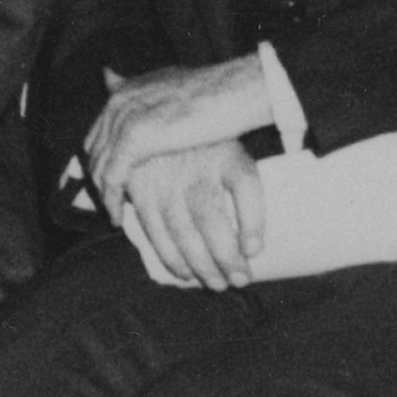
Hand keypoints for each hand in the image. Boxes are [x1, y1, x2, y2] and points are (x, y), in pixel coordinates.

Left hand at [82, 57, 278, 210]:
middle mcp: (120, 102)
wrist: (234, 91)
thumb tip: (143, 94)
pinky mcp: (135, 139)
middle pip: (95, 148)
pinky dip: (112, 200)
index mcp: (128, 91)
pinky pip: (112, 179)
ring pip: (100, 166)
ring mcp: (124, 119)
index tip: (112, 178)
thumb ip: (157, 94)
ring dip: (104, 193)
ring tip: (114, 214)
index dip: (103, 155)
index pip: (101, 129)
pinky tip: (118, 218)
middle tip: (108, 201)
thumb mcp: (178, 87)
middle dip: (98, 175)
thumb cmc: (218, 93)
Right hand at [114, 136, 266, 294]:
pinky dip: (168, 255)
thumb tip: (257, 236)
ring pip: (181, 229)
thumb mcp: (229, 144)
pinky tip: (183, 272)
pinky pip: (153, 228)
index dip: (252, 221)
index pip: (244, 182)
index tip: (254, 250)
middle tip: (239, 280)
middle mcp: (193, 162)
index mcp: (224, 150)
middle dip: (226, 257)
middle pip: (212, 218)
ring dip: (199, 264)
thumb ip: (243, 179)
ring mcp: (164, 174)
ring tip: (216, 283)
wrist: (148, 113)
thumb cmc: (202, 141)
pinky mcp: (139, 184)